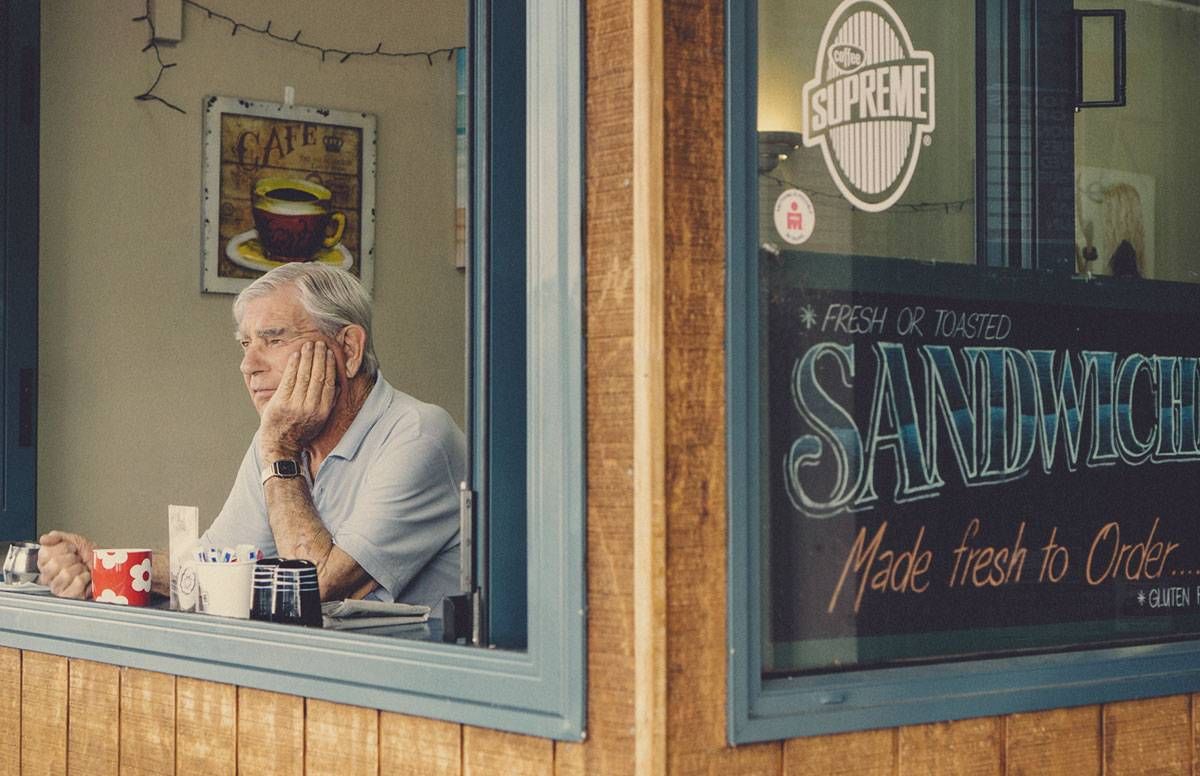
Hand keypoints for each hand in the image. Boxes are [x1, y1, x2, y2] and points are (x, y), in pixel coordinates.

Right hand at [37, 530, 95, 598]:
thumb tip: (44, 538)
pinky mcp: (67, 596)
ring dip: (79, 568)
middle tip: (78, 559)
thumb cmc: (91, 556)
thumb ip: (57, 537)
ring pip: (65, 573)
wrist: (106, 567)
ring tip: (82, 568)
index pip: (45, 553)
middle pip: (54, 563)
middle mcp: (48, 575)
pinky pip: (76, 582)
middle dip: (72, 558)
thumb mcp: (75, 541)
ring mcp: (57, 587)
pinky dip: (85, 577)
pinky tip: (85, 577)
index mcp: (46, 562)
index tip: (71, 549)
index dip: (62, 548)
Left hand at [258, 340, 337, 458]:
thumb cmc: (301, 431)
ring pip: (304, 375)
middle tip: (320, 343)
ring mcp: (295, 405)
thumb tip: (337, 386)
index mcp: (322, 411)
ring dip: (307, 357)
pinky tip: (296, 355)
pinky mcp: (280, 403)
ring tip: (309, 345)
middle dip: (319, 357)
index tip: (330, 353)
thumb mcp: (320, 420)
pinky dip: (293, 365)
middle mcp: (310, 407)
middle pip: (317, 376)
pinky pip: (289, 379)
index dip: (329, 366)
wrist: (280, 446)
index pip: (328, 382)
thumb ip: (327, 403)